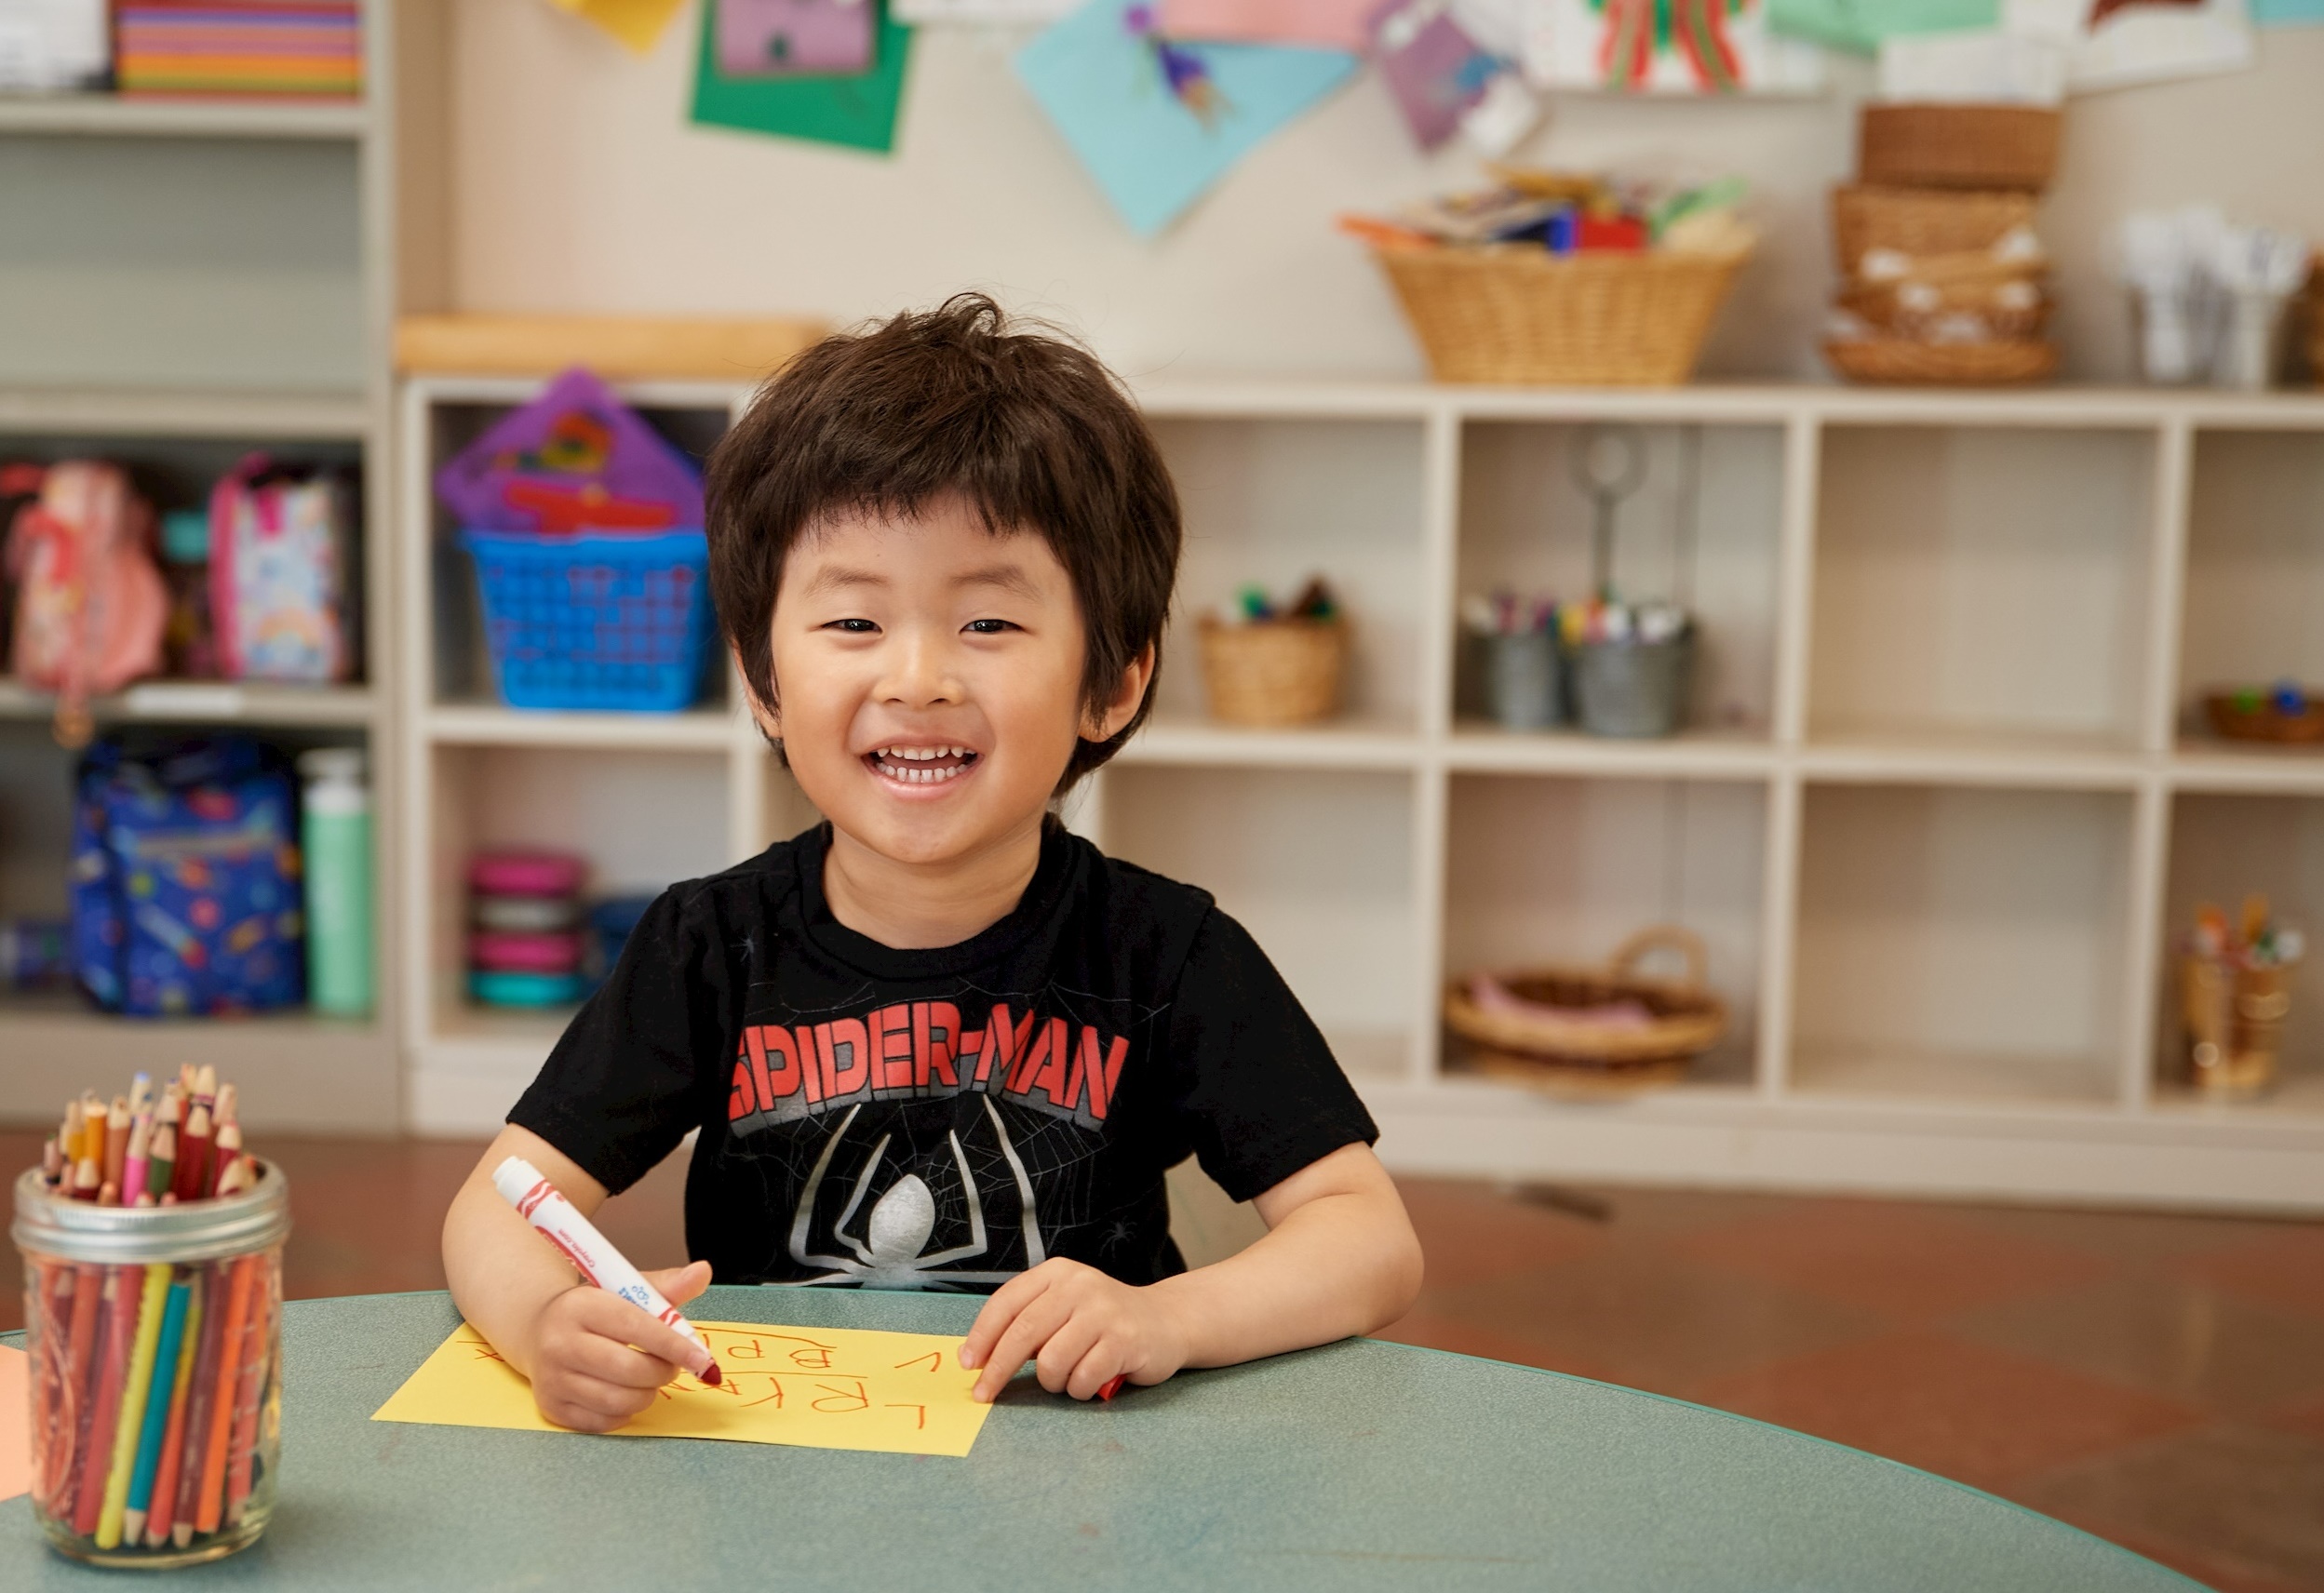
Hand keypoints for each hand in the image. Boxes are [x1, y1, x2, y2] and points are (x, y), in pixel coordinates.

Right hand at [523, 1261, 714, 1431]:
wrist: (539, 1330)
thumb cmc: (595, 1310)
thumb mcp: (626, 1290)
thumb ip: (667, 1286)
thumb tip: (703, 1271)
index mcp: (581, 1305)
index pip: (636, 1327)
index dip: (673, 1345)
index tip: (701, 1358)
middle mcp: (559, 1342)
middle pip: (628, 1369)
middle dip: (663, 1371)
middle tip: (671, 1366)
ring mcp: (552, 1378)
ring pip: (619, 1400)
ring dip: (647, 1393)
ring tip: (649, 1377)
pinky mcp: (552, 1408)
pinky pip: (604, 1422)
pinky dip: (626, 1411)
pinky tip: (625, 1392)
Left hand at [958, 1258, 1187, 1402]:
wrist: (1166, 1321)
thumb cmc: (1103, 1321)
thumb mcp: (1063, 1307)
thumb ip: (1028, 1321)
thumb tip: (979, 1358)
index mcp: (1057, 1273)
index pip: (1006, 1303)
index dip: (982, 1337)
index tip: (968, 1364)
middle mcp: (1079, 1286)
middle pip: (1023, 1333)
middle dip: (997, 1370)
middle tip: (984, 1395)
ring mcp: (1104, 1312)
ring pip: (1052, 1363)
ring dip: (1054, 1382)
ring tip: (1070, 1377)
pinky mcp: (1125, 1340)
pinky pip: (1082, 1379)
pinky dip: (1080, 1389)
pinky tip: (1094, 1379)